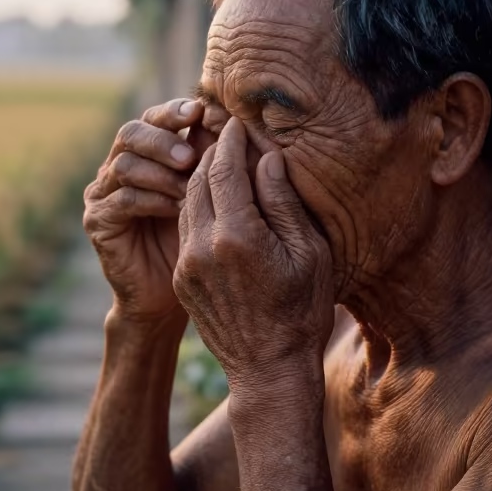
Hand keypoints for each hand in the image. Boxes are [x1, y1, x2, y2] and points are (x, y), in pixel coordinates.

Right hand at [84, 98, 208, 324]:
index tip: (200, 111)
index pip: (153, 118)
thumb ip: (210, 159)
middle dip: (162, 139)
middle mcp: (118, 167)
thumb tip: (229, 119)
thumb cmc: (197, 239)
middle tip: (189, 155)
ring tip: (187, 187)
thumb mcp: (208, 193)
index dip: (174, 112)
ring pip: (124, 164)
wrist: (169, 295)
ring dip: (159, 172)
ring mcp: (103, 193)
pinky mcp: (98, 221)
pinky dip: (151, 199)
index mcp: (145, 153)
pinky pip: (121, 199)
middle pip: (131, 132)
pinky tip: (176, 208)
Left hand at [174, 118, 333, 395]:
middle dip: (211, 151)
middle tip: (223, 130)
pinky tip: (211, 198)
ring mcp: (188, 263)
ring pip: (186, 202)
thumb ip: (283, 202)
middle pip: (199, 180)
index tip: (237, 121)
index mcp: (238, 235)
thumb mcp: (309, 253)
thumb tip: (266, 158)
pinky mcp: (182, 278)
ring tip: (217, 159)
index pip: (225, 169)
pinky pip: (184, 228)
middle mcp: (204, 246)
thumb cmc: (302, 310)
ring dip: (200, 177)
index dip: (231, 140)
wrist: (268, 369)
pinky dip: (195, 205)